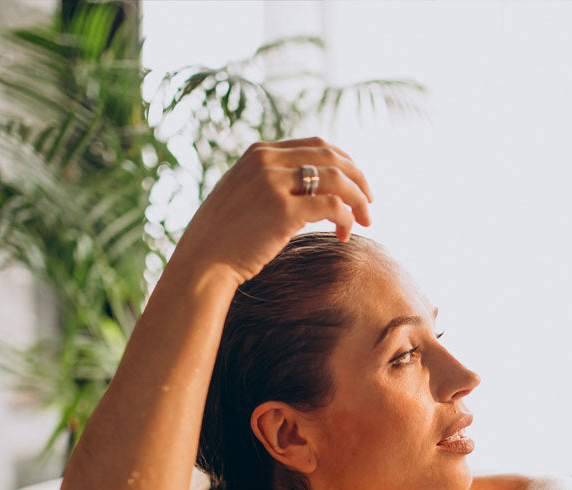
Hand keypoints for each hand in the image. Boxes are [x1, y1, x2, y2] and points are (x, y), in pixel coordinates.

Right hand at [172, 137, 372, 284]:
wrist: (202, 261)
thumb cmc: (223, 236)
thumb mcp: (242, 194)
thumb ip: (270, 182)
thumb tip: (308, 188)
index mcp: (259, 153)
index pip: (316, 145)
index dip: (344, 162)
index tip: (355, 183)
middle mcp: (267, 161)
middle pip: (332, 157)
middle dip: (358, 178)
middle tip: (369, 203)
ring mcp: (274, 184)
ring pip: (337, 179)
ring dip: (358, 200)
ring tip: (364, 221)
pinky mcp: (283, 211)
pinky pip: (332, 206)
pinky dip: (345, 219)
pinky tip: (343, 235)